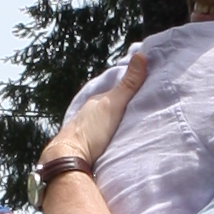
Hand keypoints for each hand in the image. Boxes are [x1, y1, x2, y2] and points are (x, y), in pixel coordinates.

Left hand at [51, 52, 148, 175]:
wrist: (69, 158)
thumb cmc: (91, 130)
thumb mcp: (114, 104)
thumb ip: (128, 85)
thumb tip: (141, 55)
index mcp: (96, 102)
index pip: (115, 92)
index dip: (129, 90)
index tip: (144, 90)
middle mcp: (89, 113)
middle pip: (109, 108)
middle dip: (122, 108)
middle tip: (142, 108)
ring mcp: (86, 130)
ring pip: (105, 123)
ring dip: (116, 123)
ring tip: (132, 126)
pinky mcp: (86, 147)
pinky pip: (102, 137)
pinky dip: (110, 136)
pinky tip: (116, 142)